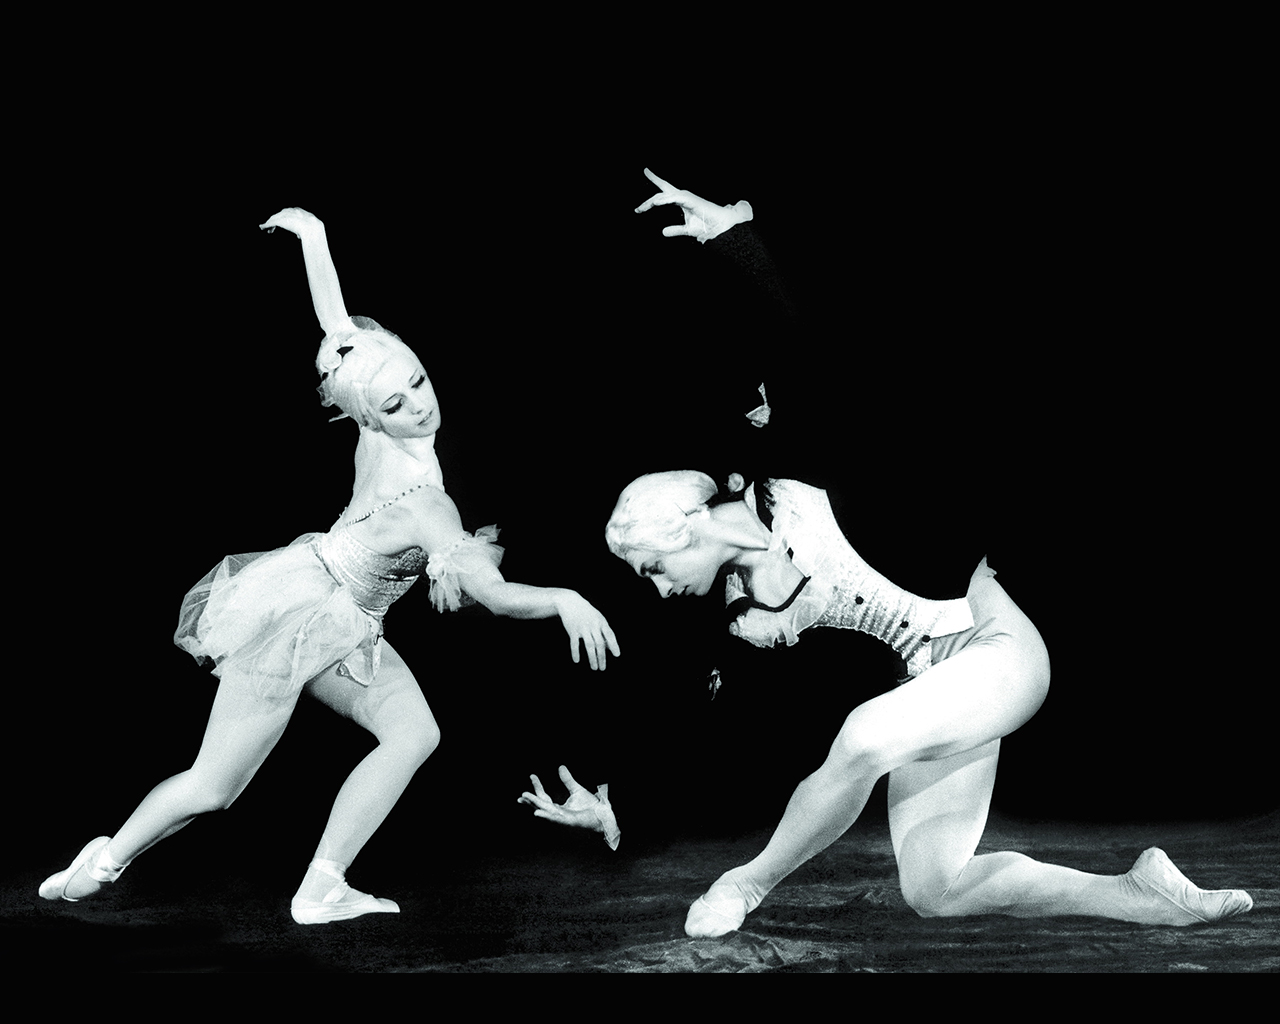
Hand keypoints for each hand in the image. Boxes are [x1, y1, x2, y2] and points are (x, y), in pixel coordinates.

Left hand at [259, 207, 323, 237]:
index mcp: (298, 212)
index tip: (283, 224)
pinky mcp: (280, 220)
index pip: (288, 214)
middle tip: (273, 227)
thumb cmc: (314, 230)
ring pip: (274, 218)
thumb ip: (306, 231)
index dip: (284, 218)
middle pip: (279, 215)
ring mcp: (285, 215)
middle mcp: (290, 211)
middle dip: (275, 220)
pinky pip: (271, 222)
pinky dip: (266, 225)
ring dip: (269, 223)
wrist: (312, 228)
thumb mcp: (311, 229)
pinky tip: (262, 228)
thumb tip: (302, 236)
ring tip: (265, 228)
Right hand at [519, 765, 619, 848]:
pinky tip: (537, 813)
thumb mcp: (576, 789)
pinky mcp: (569, 822)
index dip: (537, 786)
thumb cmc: (590, 806)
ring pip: (545, 811)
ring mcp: (562, 819)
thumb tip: (560, 766)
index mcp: (558, 808)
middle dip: (530, 800)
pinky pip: (555, 819)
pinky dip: (546, 816)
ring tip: (524, 798)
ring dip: (534, 805)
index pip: (544, 796)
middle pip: (541, 805)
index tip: (532, 775)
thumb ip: (567, 780)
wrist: (602, 815)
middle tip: (521, 794)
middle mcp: (558, 814)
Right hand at [555, 591, 620, 670]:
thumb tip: (610, 647)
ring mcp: (583, 627)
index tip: (617, 655)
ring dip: (592, 658)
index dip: (614, 645)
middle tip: (602, 668)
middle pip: (600, 643)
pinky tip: (577, 661)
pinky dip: (575, 653)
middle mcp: (593, 625)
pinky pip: (574, 644)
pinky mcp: (572, 630)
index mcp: (601, 622)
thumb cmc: (587, 613)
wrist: (570, 602)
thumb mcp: (598, 619)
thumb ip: (604, 632)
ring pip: (589, 645)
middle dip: (602, 657)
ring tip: (594, 667)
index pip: (610, 635)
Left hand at [634, 168, 752, 242]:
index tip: (644, 175)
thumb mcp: (687, 229)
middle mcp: (682, 196)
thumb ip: (675, 229)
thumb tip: (663, 232)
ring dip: (652, 202)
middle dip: (648, 201)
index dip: (655, 181)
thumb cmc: (707, 225)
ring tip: (641, 208)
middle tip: (637, 209)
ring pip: (664, 196)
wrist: (721, 226)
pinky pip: (673, 198)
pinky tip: (654, 203)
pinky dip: (663, 200)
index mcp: (681, 201)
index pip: (664, 192)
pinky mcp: (690, 200)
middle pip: (661, 193)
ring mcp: (686, 197)